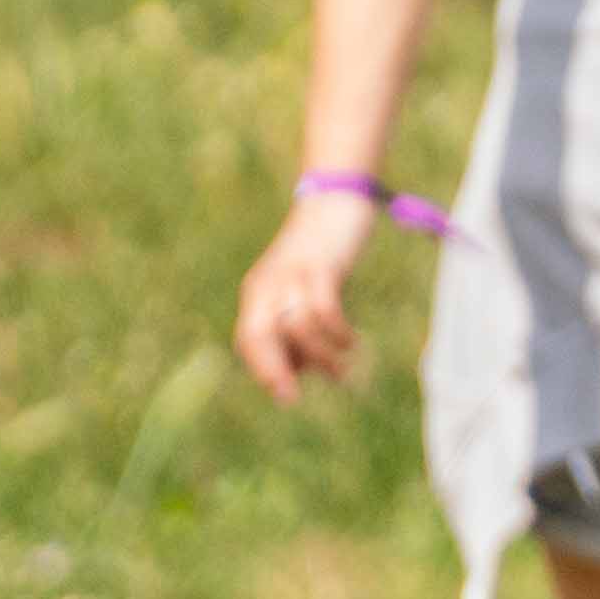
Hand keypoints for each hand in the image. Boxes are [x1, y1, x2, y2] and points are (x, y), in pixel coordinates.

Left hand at [232, 194, 375, 399]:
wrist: (336, 199)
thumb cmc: (324, 252)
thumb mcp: (305, 289)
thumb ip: (300, 322)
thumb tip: (306, 368)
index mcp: (258, 293)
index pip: (248, 340)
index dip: (263, 369)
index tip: (286, 396)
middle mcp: (268, 285)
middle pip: (257, 335)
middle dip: (273, 370)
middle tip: (292, 398)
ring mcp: (293, 275)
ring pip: (296, 327)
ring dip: (320, 356)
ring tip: (343, 369)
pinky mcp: (320, 267)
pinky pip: (324, 309)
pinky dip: (337, 332)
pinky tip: (351, 341)